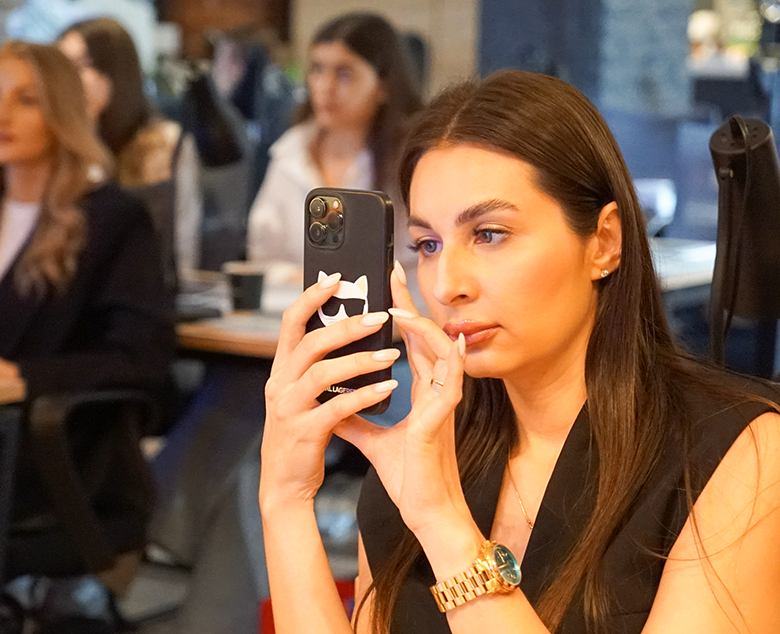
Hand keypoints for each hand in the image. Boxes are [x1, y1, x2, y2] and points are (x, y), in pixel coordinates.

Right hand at [259, 272, 401, 509]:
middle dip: (346, 325)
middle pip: (310, 342)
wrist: (285, 486)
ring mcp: (289, 408)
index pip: (290, 323)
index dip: (311, 298)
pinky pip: (338, 407)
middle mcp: (280, 385)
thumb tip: (342, 335)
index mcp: (281, 371)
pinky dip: (365, 394)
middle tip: (379, 315)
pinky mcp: (305, 432)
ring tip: (392, 353)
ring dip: (360, 359)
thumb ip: (315, 369)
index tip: (336, 278)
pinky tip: (389, 386)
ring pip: (323, 371)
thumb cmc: (301, 437)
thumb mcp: (301, 397)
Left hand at [333, 261, 472, 538]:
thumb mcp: (372, 438)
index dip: (398, 312)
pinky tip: (437, 338)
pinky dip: (441, 354)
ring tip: (399, 305)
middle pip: (426, 333)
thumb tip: (330, 402)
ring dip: (421, 323)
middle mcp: (435, 389)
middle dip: (409, 301)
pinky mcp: (446, 414)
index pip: (409, 342)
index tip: (382, 286)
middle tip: (391, 270)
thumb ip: (354, 416)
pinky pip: (449, 376)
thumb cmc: (408, 477)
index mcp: (420, 392)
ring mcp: (444, 399)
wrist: (425, 510)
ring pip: (442, 347)